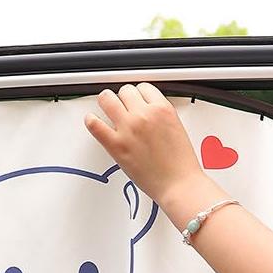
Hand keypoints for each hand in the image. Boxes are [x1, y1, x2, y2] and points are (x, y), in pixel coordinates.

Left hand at [84, 84, 209, 217]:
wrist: (178, 185)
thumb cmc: (180, 164)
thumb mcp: (177, 129)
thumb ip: (160, 116)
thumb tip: (147, 111)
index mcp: (162, 109)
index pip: (144, 87)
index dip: (139, 94)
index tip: (137, 100)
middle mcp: (144, 115)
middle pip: (125, 91)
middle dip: (125, 98)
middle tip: (124, 107)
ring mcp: (128, 129)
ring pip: (107, 99)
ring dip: (107, 102)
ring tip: (107, 108)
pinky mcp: (116, 145)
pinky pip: (94, 124)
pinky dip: (91, 120)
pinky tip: (93, 121)